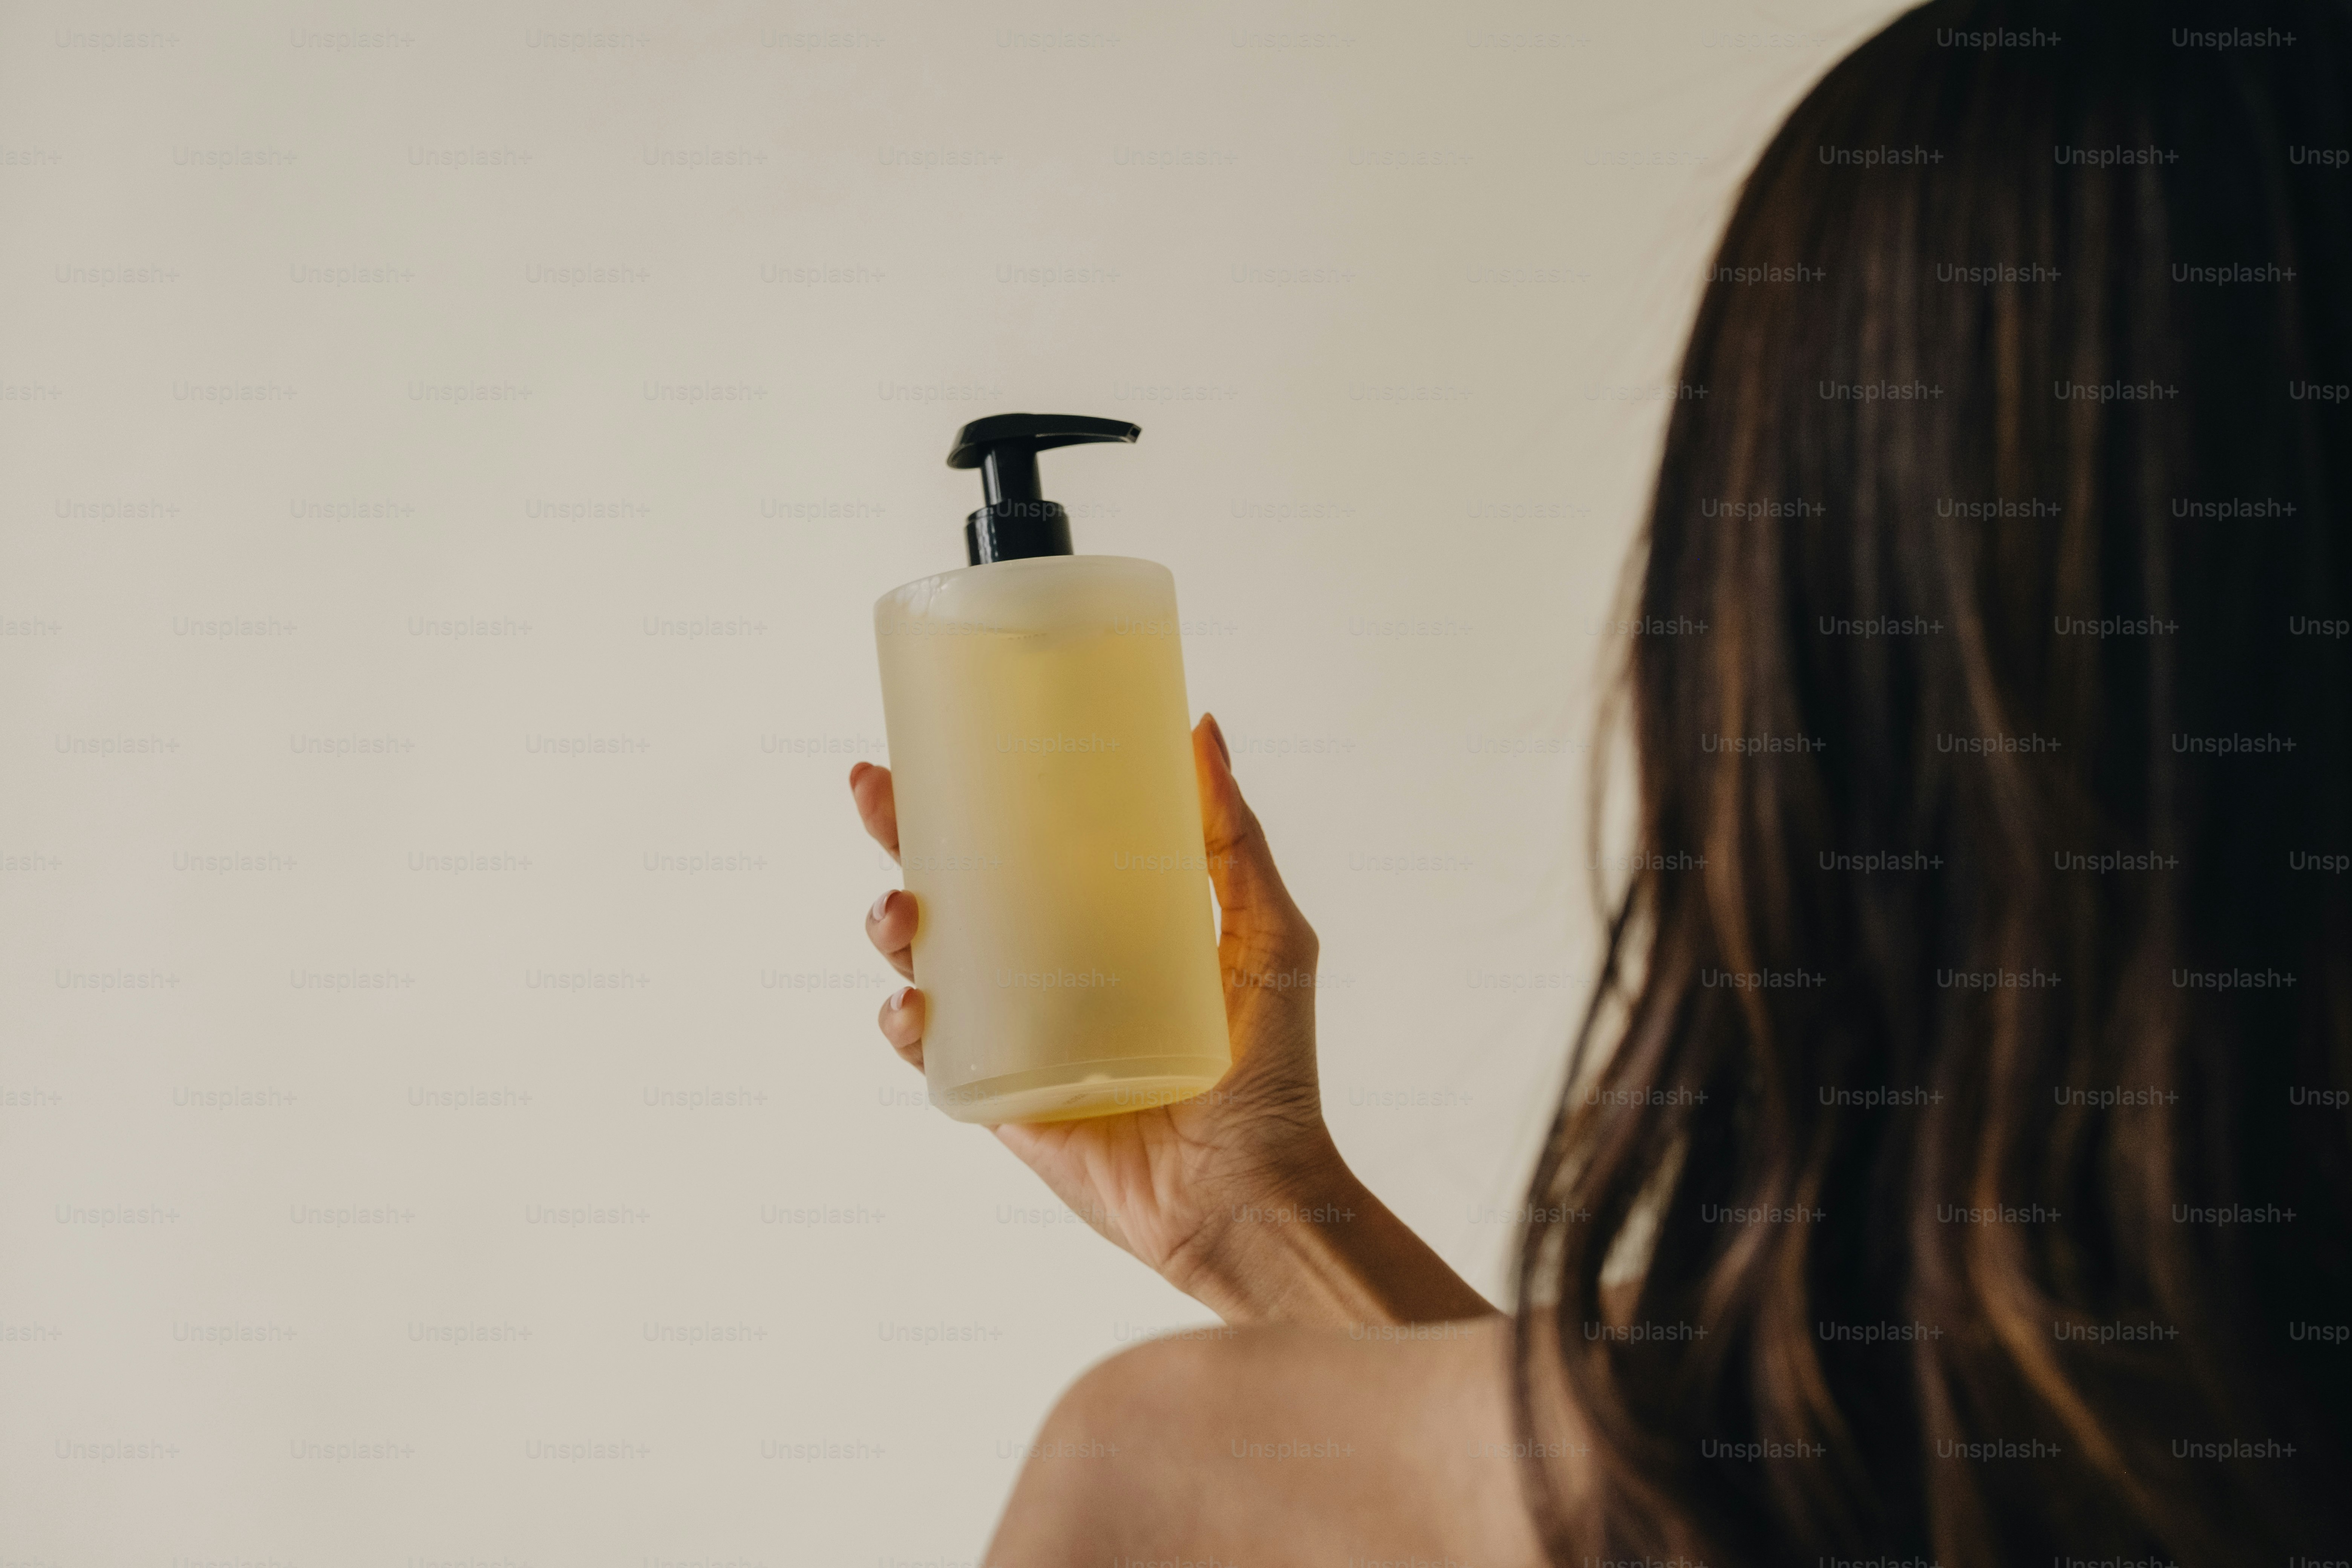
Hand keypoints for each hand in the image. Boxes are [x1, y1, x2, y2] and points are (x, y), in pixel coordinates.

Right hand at [850, 715, 1490, 1326]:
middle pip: (952, 890)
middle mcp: (1050, 975)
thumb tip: (1204, 727)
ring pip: (925, 966)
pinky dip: (907, 1025)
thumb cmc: (1273, 1072)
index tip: (927, 744)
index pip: (1020, 846)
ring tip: (899, 908)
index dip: (967, 797)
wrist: (1252, 1195)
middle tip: (873, 788)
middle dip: (898, 836)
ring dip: (892, 927)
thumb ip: (1235, 838)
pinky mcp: (1001, 1100)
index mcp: (1101, 927)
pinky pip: (932, 1056)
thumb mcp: (1267, 934)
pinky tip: (910, 1002)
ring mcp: (1018, 1036)